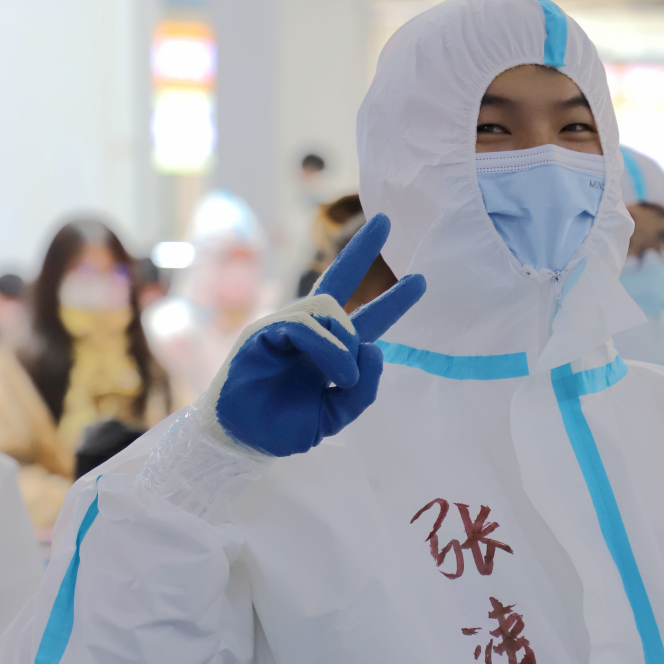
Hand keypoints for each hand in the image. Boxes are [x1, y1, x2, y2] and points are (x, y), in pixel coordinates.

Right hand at [199, 213, 424, 456]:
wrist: (242, 441)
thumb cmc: (283, 427)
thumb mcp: (336, 414)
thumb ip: (362, 390)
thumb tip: (374, 348)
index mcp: (329, 351)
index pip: (364, 317)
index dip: (392, 300)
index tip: (421, 280)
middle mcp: (308, 333)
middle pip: (337, 282)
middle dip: (361, 251)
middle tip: (386, 222)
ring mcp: (283, 328)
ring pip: (328, 312)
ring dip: (344, 345)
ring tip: (345, 380)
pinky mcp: (262, 333)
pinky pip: (304, 326)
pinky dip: (326, 349)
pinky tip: (335, 373)